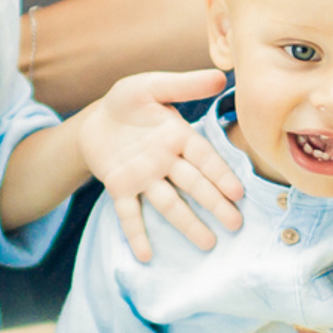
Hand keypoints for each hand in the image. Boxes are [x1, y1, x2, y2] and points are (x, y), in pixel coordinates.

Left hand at [73, 69, 242, 260]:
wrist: (95, 119)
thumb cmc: (128, 102)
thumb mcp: (151, 86)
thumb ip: (183, 85)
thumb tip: (220, 76)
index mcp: (177, 138)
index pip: (203, 158)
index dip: (220, 174)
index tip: (237, 192)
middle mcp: (165, 162)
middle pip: (193, 185)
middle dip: (213, 204)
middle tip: (235, 224)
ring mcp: (144, 178)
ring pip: (168, 203)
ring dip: (187, 223)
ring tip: (207, 243)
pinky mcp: (120, 188)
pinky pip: (129, 213)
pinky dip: (137, 234)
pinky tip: (145, 256)